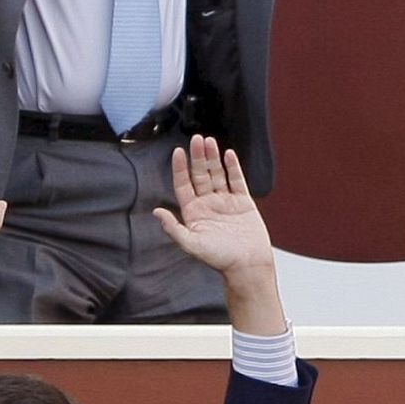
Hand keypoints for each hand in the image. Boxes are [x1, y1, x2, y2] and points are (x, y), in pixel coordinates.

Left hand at [152, 135, 273, 276]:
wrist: (247, 265)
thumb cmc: (219, 259)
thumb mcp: (191, 244)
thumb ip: (173, 228)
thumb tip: (156, 211)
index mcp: (193, 213)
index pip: (183, 185)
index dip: (180, 169)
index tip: (178, 151)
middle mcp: (207, 205)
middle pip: (200, 175)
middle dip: (198, 157)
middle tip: (197, 138)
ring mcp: (225, 202)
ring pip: (217, 174)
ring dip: (213, 158)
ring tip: (210, 141)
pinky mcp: (243, 202)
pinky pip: (236, 180)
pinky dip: (233, 167)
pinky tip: (228, 154)